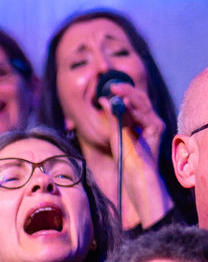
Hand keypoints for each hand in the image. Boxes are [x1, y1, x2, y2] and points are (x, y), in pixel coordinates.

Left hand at [99, 79, 170, 225]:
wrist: (136, 176)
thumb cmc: (126, 159)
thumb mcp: (115, 135)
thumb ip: (112, 118)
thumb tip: (104, 99)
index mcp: (140, 121)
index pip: (132, 101)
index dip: (122, 92)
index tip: (108, 87)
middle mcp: (150, 121)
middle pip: (139, 99)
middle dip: (125, 90)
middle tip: (112, 86)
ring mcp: (155, 124)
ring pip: (143, 104)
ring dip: (129, 95)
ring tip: (116, 90)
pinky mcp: (156, 129)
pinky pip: (145, 115)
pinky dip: (134, 108)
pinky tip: (125, 102)